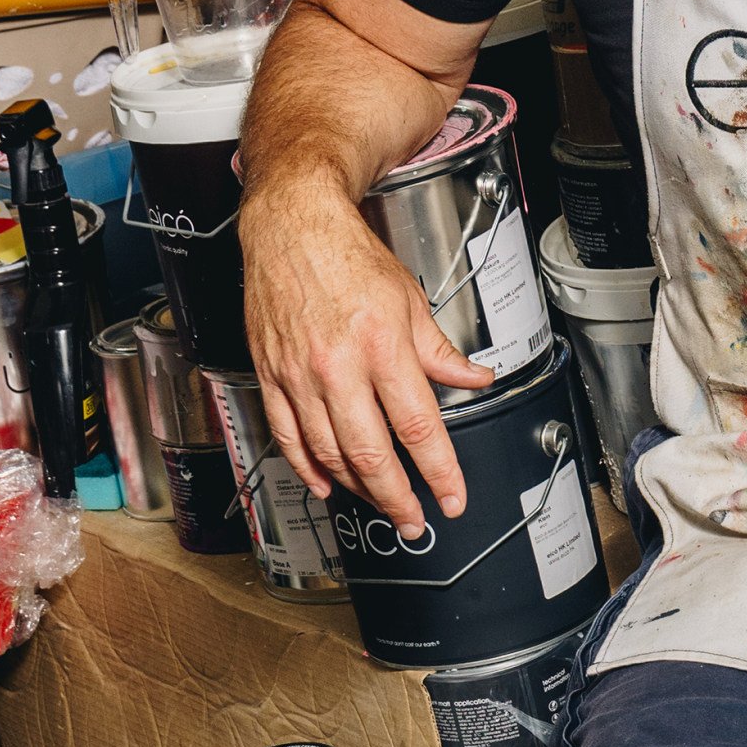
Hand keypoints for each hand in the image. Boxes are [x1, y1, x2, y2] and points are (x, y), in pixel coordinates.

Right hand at [241, 173, 491, 524]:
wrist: (291, 227)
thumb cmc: (348, 256)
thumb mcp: (410, 299)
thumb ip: (441, 351)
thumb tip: (475, 379)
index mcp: (382, 345)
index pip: (417, 425)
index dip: (439, 471)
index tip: (451, 497)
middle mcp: (338, 365)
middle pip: (370, 452)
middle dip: (396, 496)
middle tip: (414, 519)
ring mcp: (299, 374)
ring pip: (328, 452)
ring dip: (357, 488)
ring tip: (381, 503)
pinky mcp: (271, 375)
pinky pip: (287, 436)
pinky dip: (307, 467)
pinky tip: (327, 483)